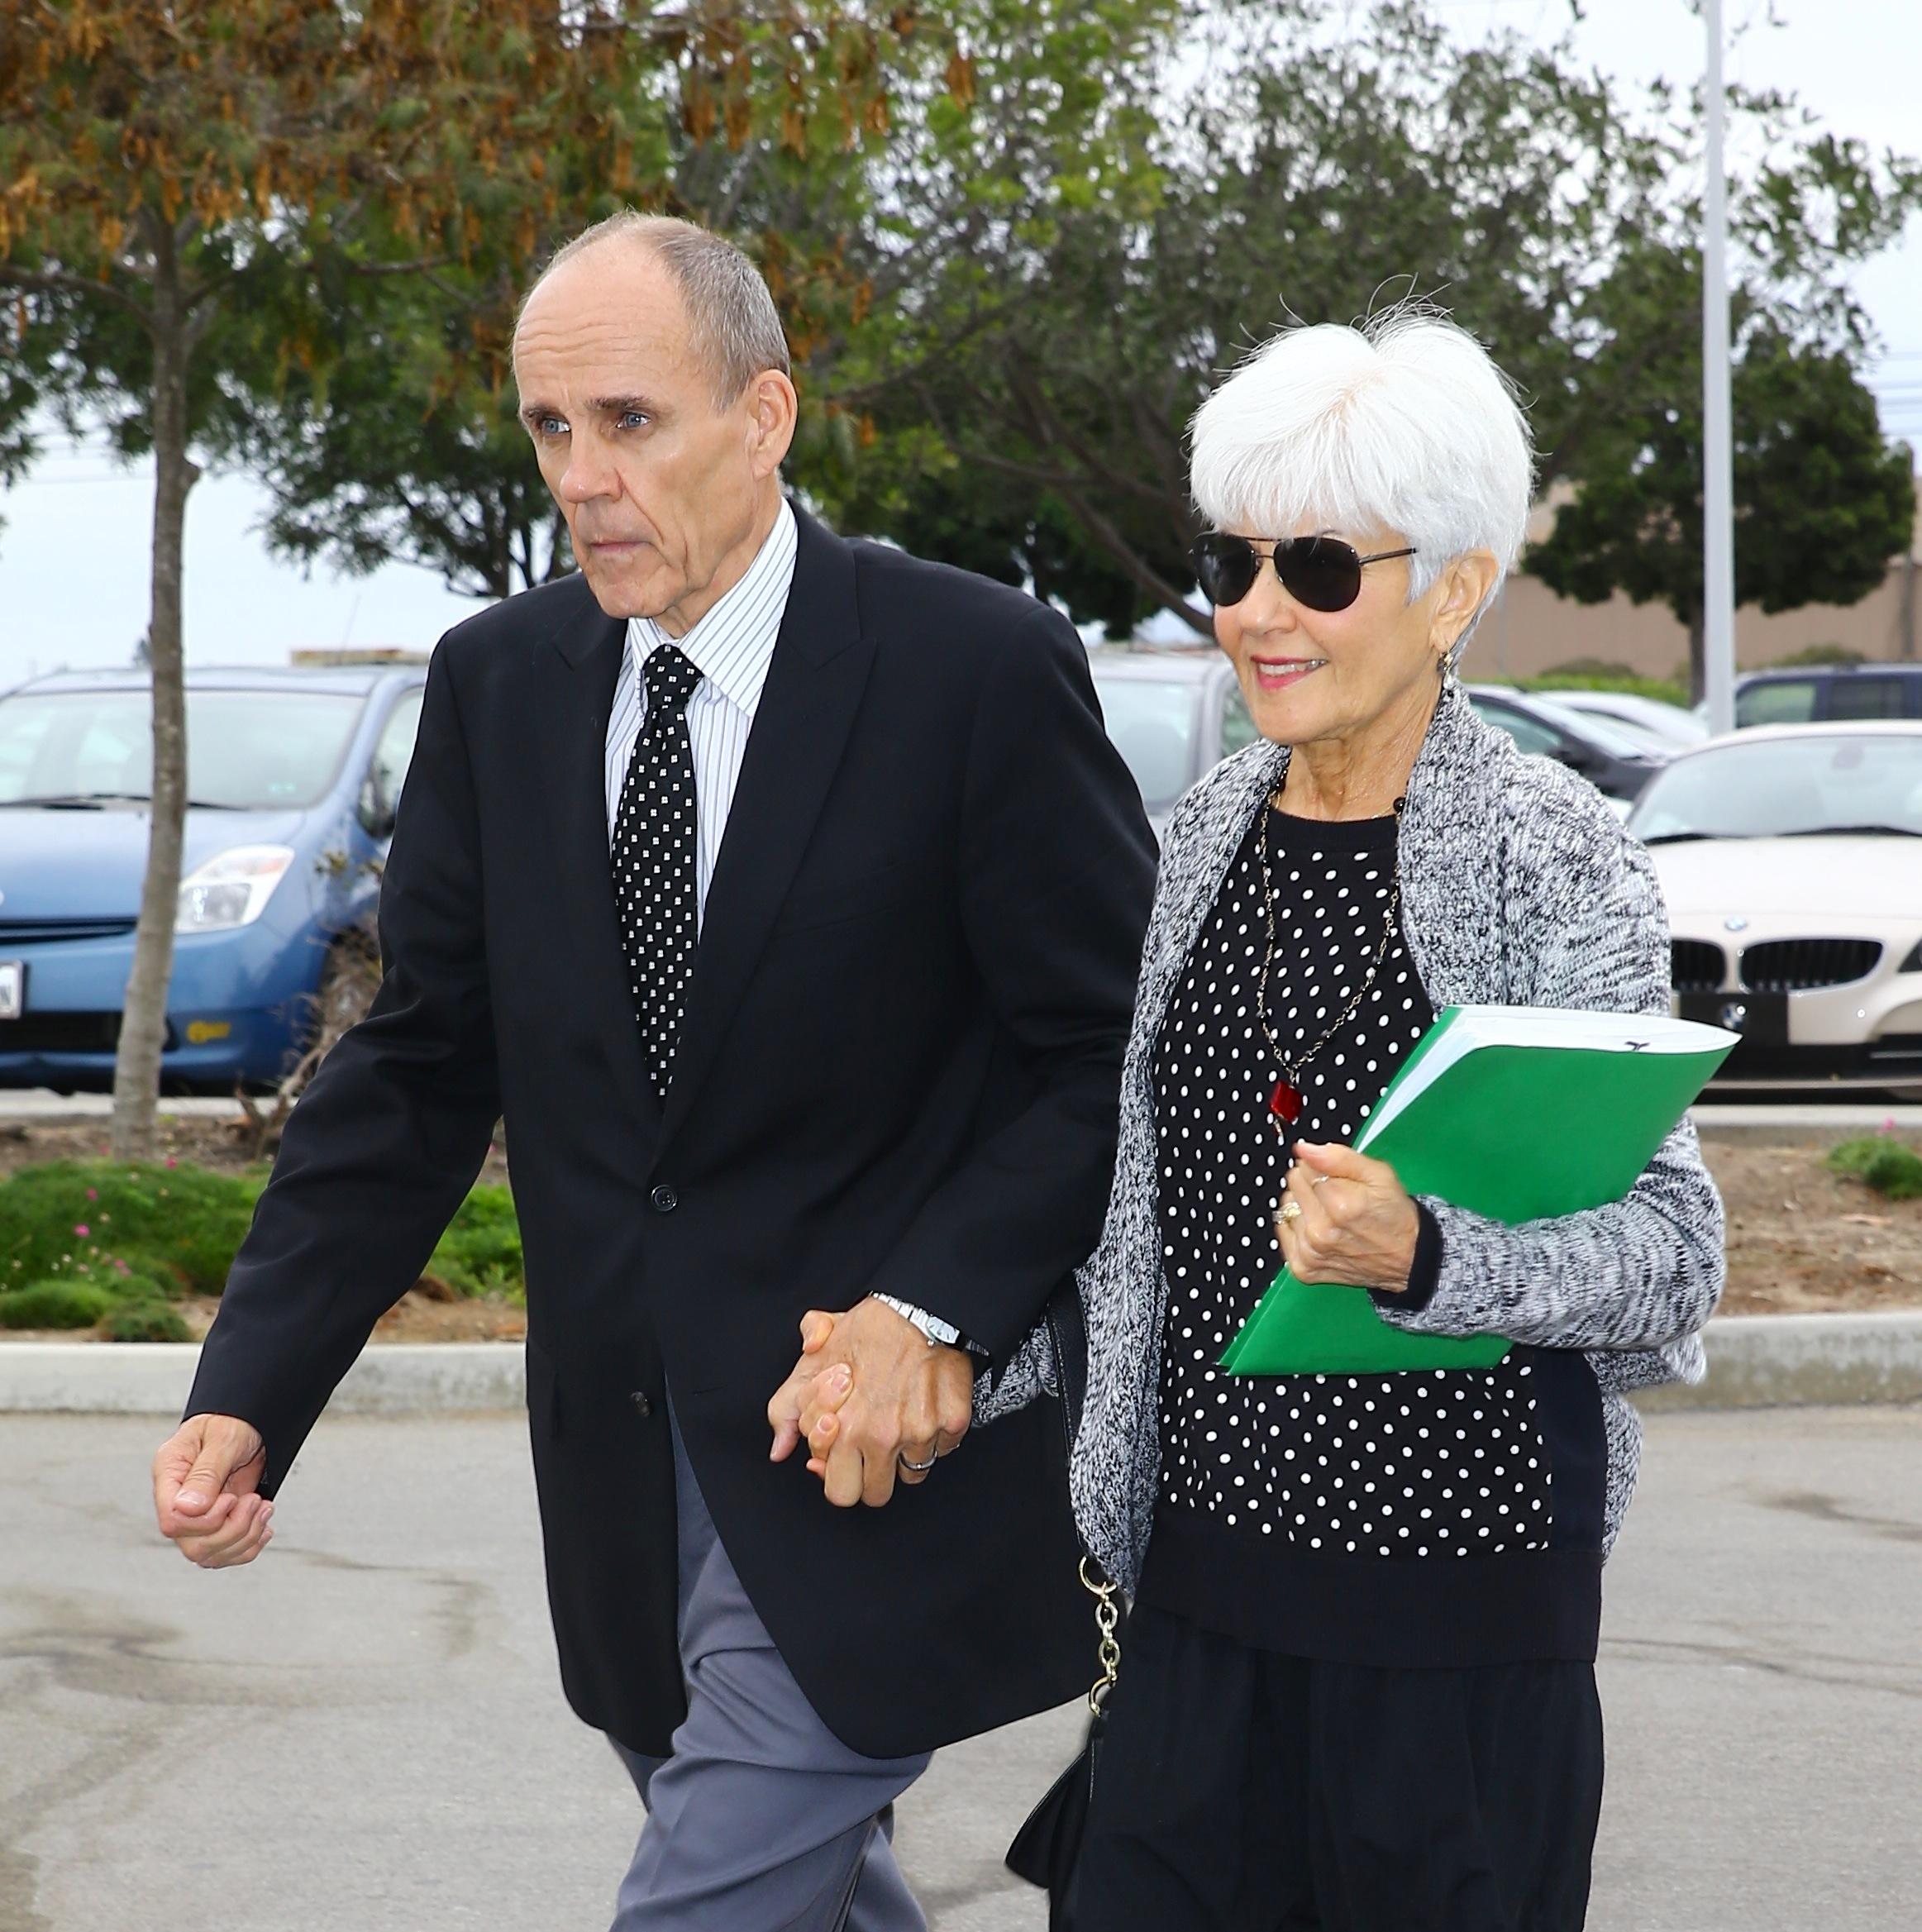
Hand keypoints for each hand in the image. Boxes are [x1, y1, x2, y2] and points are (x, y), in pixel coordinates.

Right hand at [153, 1413, 272, 1567]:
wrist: (248, 1424)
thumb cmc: (231, 1422)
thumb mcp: (222, 1439)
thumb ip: (206, 1473)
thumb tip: (188, 1509)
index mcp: (170, 1476)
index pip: (172, 1522)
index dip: (206, 1520)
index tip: (232, 1498)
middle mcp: (178, 1501)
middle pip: (192, 1545)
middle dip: (232, 1530)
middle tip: (254, 1502)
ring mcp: (197, 1517)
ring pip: (209, 1555)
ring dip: (245, 1538)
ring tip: (263, 1508)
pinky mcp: (216, 1525)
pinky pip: (226, 1554)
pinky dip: (249, 1546)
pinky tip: (263, 1525)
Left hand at [766, 1300, 971, 1508]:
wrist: (919, 1306)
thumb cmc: (867, 1330)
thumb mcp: (813, 1363)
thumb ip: (786, 1409)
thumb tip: (779, 1450)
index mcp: (844, 1428)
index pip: (838, 1490)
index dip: (841, 1471)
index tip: (846, 1451)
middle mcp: (882, 1436)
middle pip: (875, 1495)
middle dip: (871, 1477)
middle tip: (873, 1450)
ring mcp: (921, 1432)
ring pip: (912, 1475)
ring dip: (906, 1455)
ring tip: (901, 1420)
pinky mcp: (952, 1423)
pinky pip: (944, 1450)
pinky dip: (937, 1436)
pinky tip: (926, 1409)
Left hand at [1277, 1140, 1419, 1292]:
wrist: (1407, 1258)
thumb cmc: (1394, 1214)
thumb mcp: (1379, 1175)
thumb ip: (1339, 1157)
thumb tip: (1303, 1149)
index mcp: (1340, 1205)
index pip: (1304, 1167)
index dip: (1321, 1167)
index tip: (1337, 1177)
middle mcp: (1321, 1231)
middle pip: (1292, 1184)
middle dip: (1311, 1183)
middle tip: (1336, 1195)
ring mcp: (1309, 1253)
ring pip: (1286, 1207)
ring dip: (1304, 1205)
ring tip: (1330, 1214)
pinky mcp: (1303, 1269)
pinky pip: (1283, 1231)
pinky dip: (1297, 1226)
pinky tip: (1318, 1229)